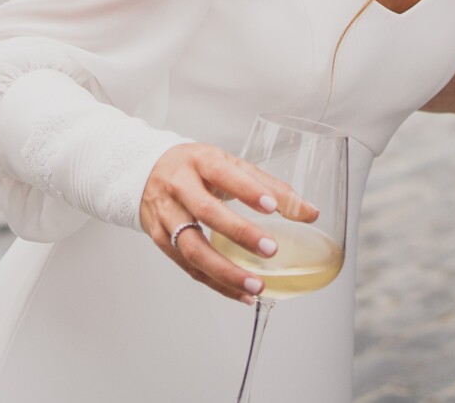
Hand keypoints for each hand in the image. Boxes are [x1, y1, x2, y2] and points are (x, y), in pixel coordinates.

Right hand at [138, 143, 316, 303]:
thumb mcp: (229, 165)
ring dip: (226, 272)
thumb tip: (309, 212)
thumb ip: (268, 187)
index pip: (224, 174)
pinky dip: (216, 284)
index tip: (272, 207)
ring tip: (257, 286)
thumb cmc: (195, 168)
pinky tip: (241, 294)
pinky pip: (189, 267)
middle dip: (240, 233)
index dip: (248, 191)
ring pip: (193, 248)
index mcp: (201, 161)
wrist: (145, 172)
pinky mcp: (160, 239)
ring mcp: (167, 215)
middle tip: (271, 250)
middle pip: (207, 212)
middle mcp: (180, 187)